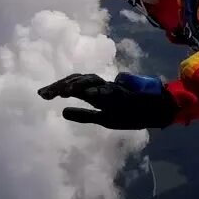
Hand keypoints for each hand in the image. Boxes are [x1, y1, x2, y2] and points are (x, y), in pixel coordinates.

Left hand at [38, 72, 178, 129]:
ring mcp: (114, 89)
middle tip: (44, 94)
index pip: (74, 85)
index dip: (57, 87)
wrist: (156, 112)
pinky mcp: (126, 95)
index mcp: (96, 93)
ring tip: (63, 91)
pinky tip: (88, 93)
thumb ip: (84, 115)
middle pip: (79, 79)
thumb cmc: (131, 114)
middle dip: (61, 85)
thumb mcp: (103, 119)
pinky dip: (99, 90)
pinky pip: (111, 91)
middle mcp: (102, 87)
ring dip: (77, 84)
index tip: (42, 94)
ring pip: (93, 80)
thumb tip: (62, 112)